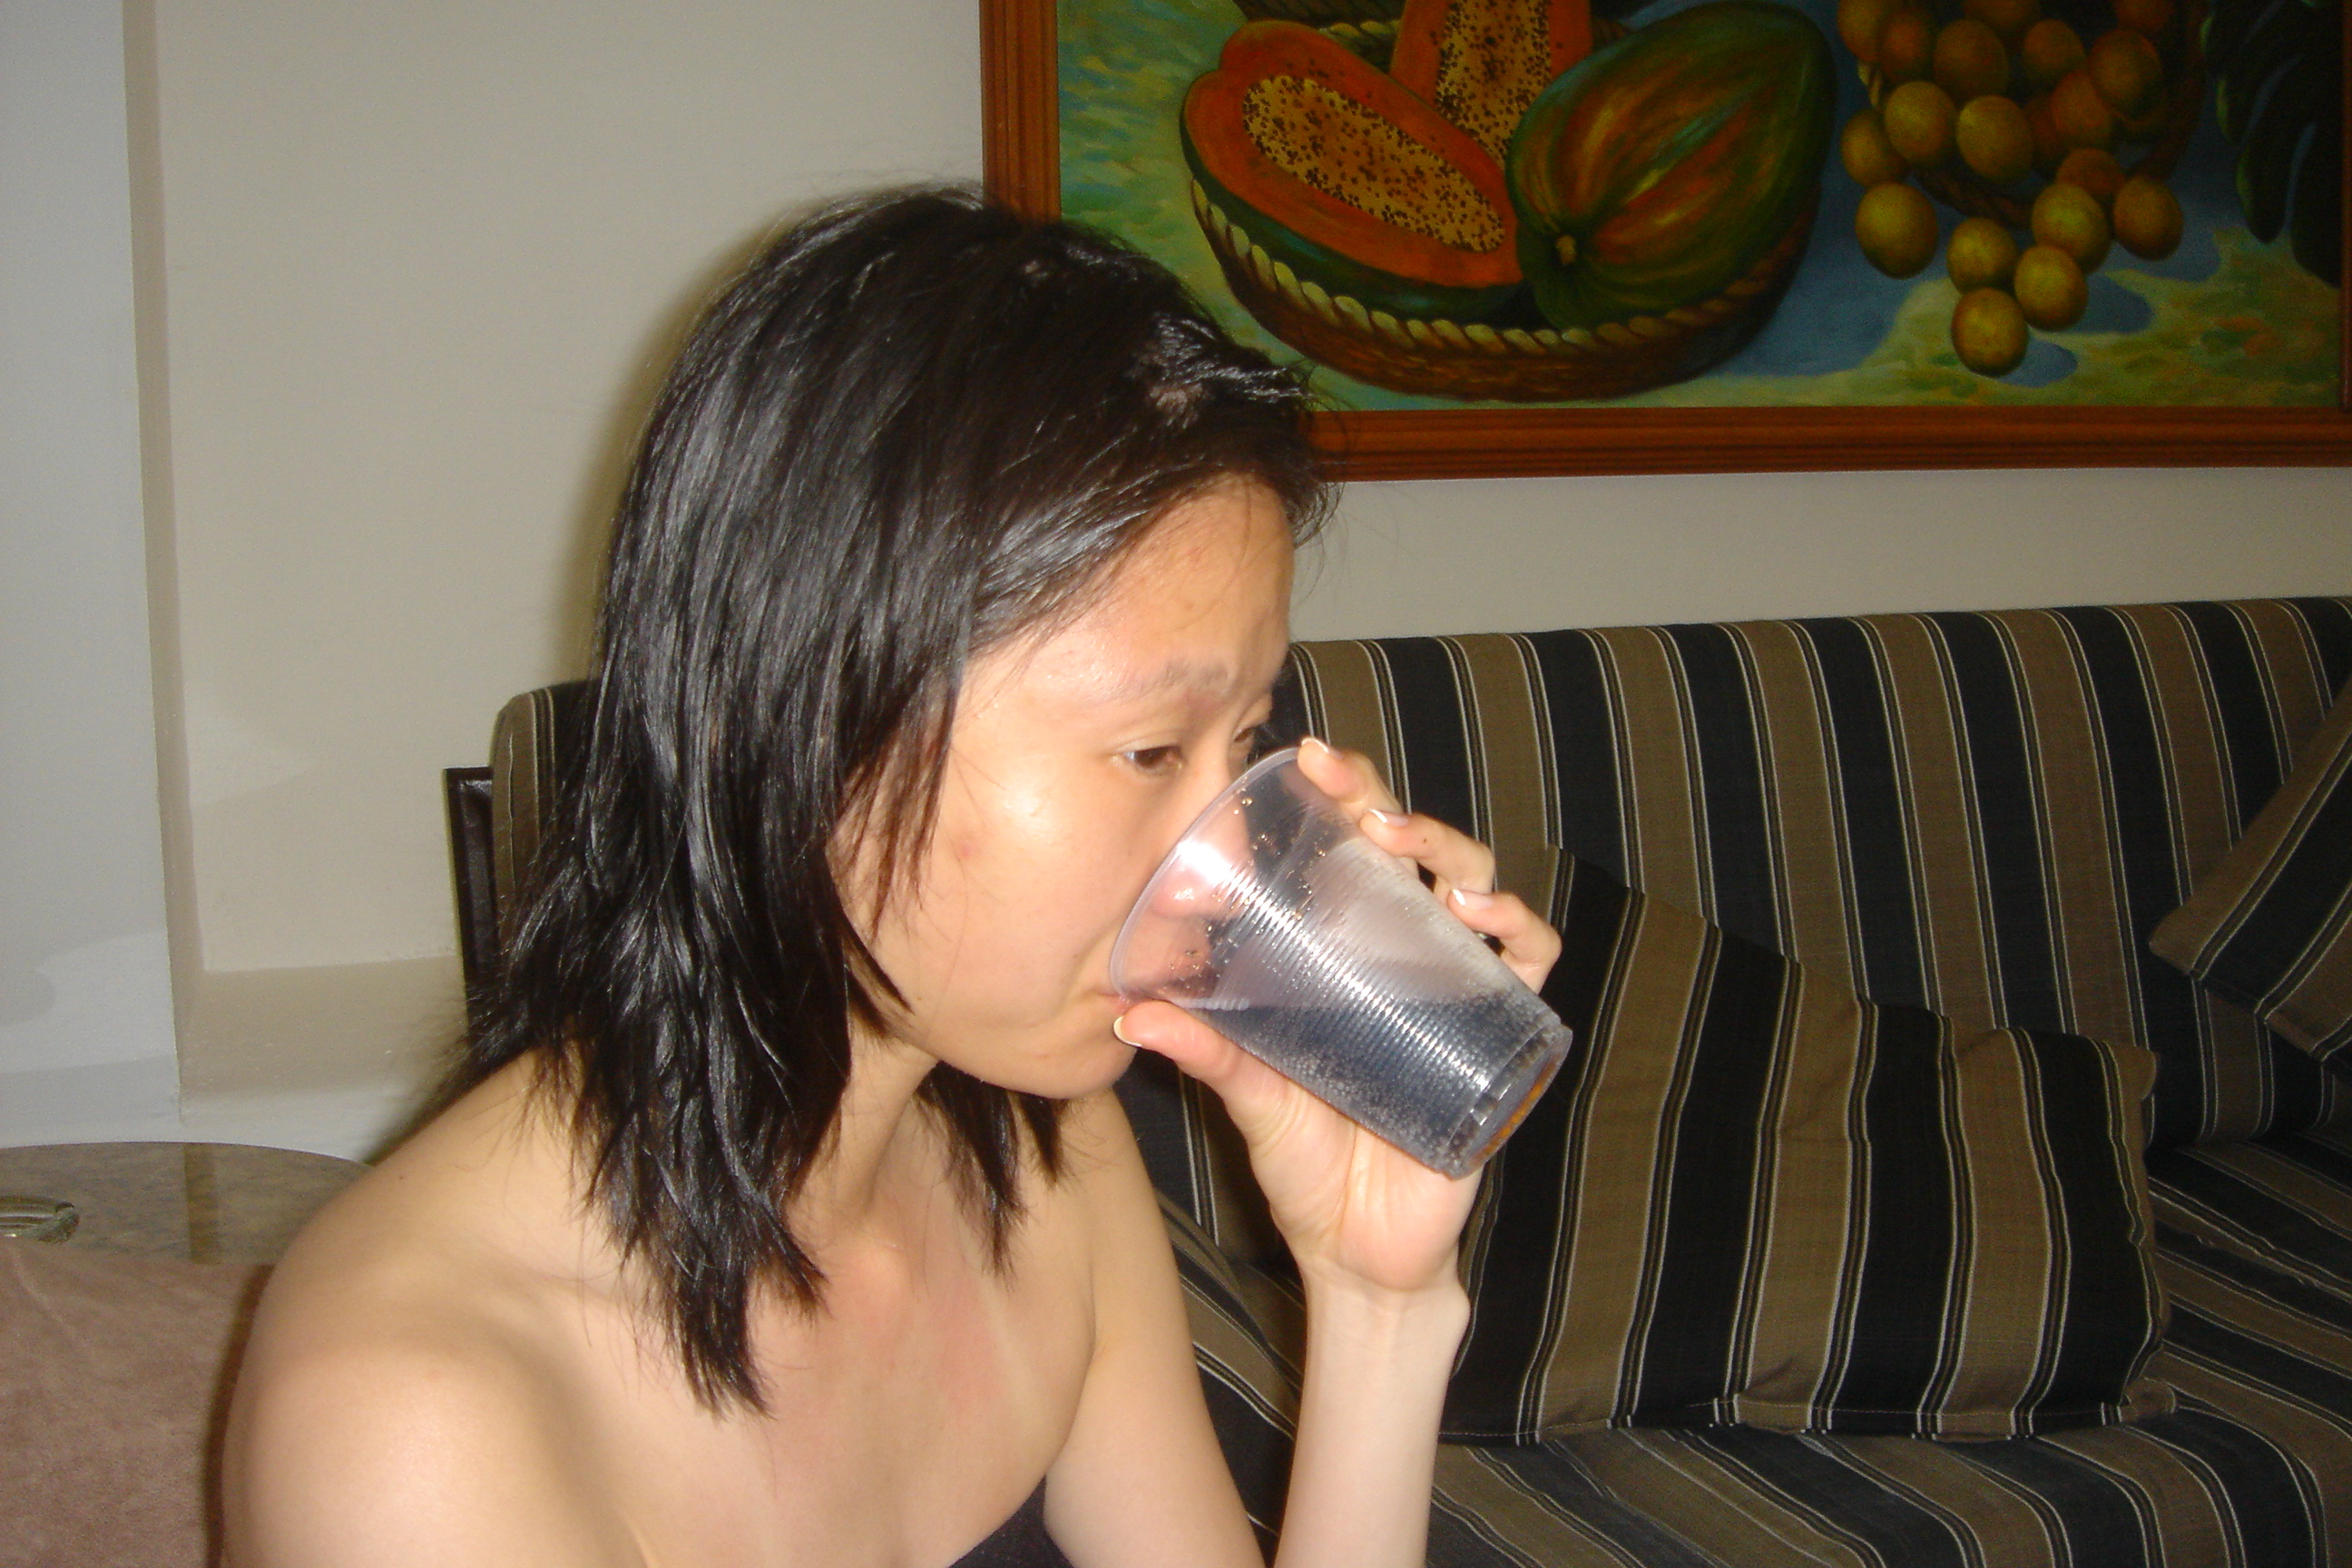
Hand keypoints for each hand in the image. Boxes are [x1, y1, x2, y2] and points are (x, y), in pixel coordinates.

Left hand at [1115, 737, 1564, 1301]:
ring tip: (1406, 843)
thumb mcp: (1252, 1097)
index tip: (1301, 759)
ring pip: (1475, 884)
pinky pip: (1531, 963)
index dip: (1335, 796)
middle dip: (1386, 801)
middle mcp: (1405, 954)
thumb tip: (1134, 1010)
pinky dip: (1519, 928)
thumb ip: (1207, 1052)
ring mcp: (1458, 987)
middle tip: (1348, 788)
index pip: (1345, 851)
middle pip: (1413, 850)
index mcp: (1343, 952)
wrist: (1361, 1254)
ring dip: (1449, 850)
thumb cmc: (1307, 1163)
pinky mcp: (1502, 1033)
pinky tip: (1484, 917)